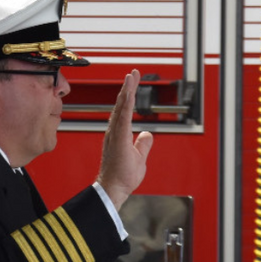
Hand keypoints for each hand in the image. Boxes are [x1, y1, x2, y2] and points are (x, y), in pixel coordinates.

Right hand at [97, 69, 152, 209]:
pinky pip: (123, 118)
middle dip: (129, 87)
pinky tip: (130, 94)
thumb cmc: (123, 176)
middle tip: (134, 72)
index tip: (133, 81)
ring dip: (127, 91)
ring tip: (131, 77)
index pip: (125, 110)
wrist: (113, 189)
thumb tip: (147, 135)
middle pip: (123, 104)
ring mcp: (115, 134)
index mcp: (120, 134)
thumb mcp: (139, 158)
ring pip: (122, 108)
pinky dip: (127, 105)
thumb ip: (143, 145)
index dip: (130, 94)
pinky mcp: (118, 139)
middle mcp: (115, 131)